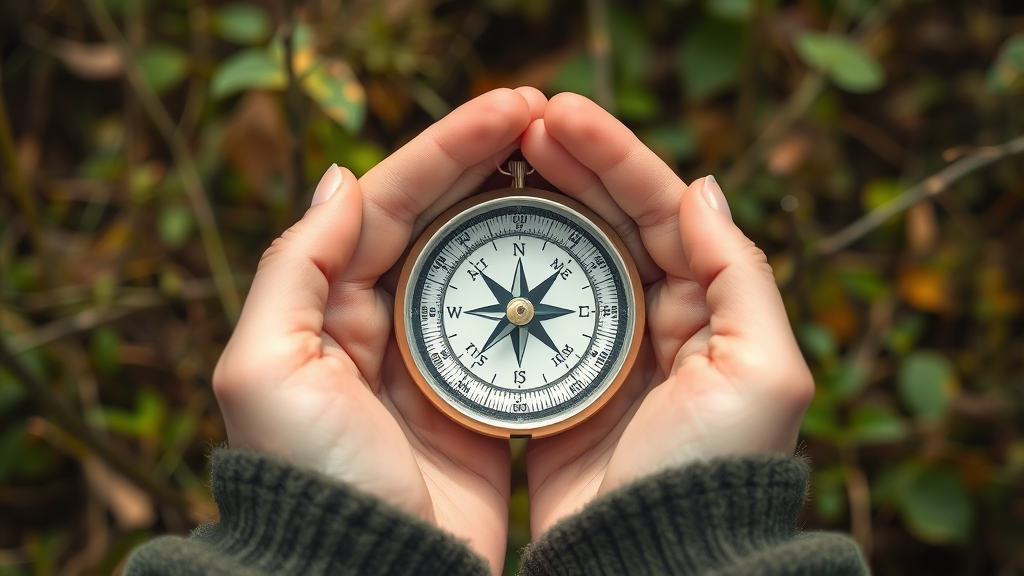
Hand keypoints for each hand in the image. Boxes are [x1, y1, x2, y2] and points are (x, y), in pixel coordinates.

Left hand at [212, 87, 547, 574]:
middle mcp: (381, 327)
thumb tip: (340, 180)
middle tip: (548, 116)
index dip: (447, 149)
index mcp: (328, 309)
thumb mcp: (267, 366)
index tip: (510, 108)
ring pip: (483, 266)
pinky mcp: (481, 402)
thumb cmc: (312, 476)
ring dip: (523, 211)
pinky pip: (517, 325)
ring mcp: (436, 363)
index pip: (390, 204)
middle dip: (491, 163)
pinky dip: (545, 282)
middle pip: (441, 223)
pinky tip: (581, 243)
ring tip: (569, 162)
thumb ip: (295, 267)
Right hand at [519, 93, 814, 534]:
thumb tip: (700, 189)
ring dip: (537, 203)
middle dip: (570, 165)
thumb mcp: (762, 370)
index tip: (559, 115)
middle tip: (520, 122)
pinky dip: (513, 267)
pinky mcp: (562, 380)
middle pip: (612, 220)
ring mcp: (606, 347)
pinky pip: (536, 308)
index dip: (614, 155)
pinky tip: (481, 232)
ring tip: (496, 159)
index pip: (662, 208)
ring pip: (570, 255)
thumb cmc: (713, 469)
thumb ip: (740, 274)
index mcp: (709, 305)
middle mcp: (660, 318)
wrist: (653, 557)